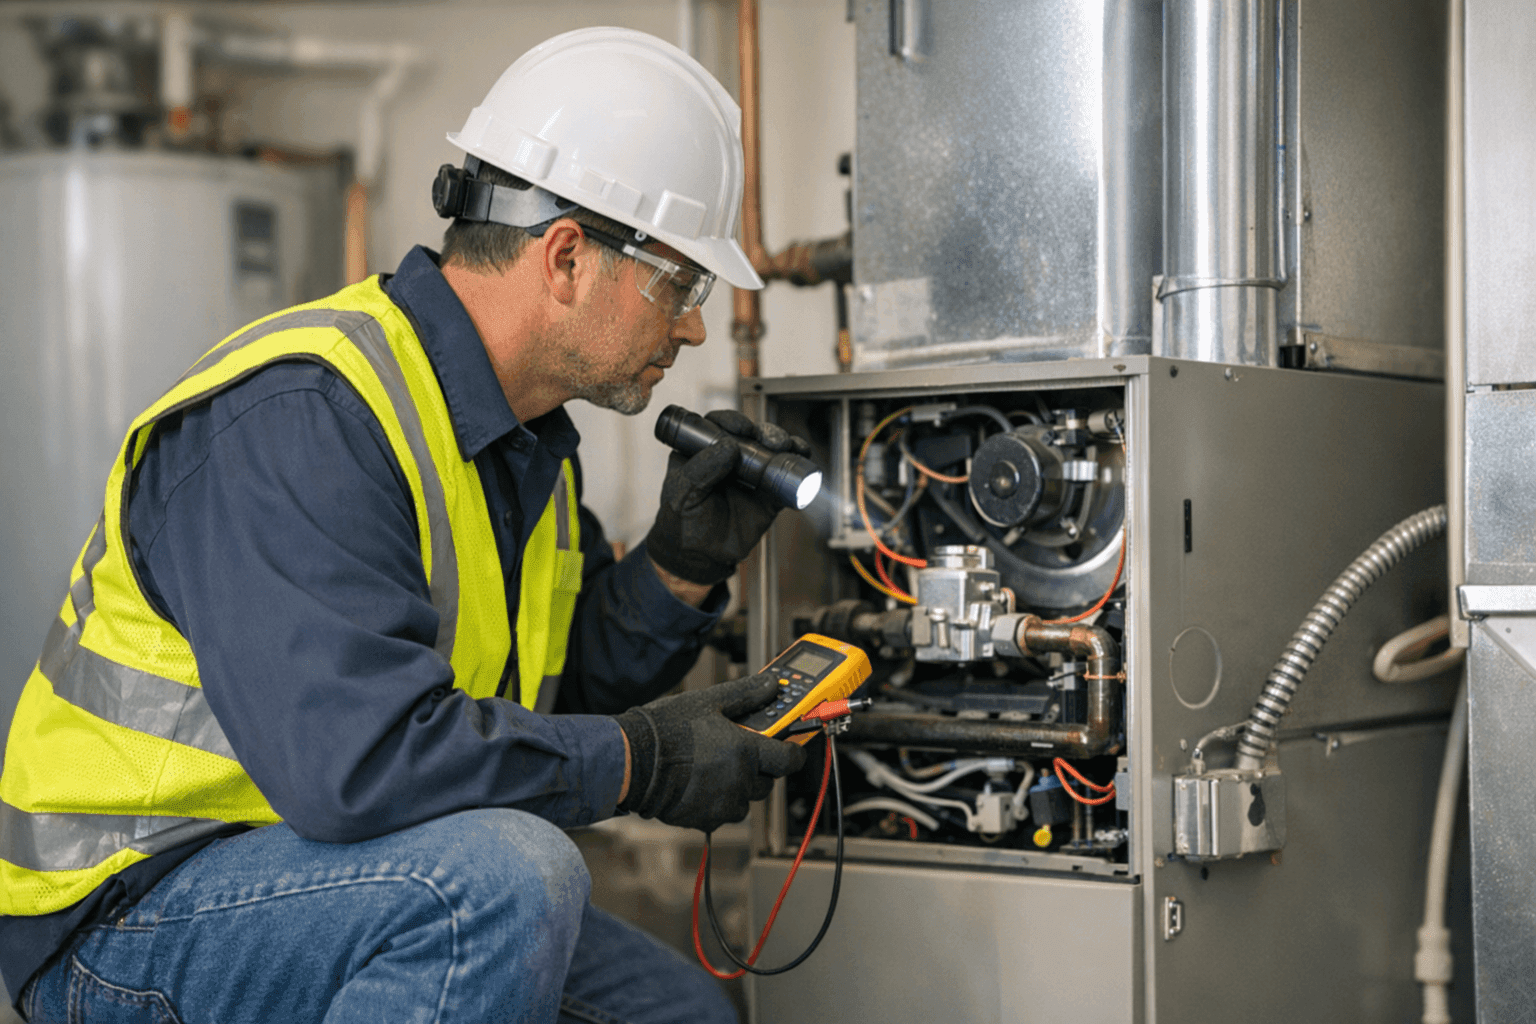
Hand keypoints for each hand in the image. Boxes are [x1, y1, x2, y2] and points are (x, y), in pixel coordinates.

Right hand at [615, 674, 806, 832]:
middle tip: (740, 753)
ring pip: (745, 800)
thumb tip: (772, 684)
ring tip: (715, 769)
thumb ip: (746, 694)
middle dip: (760, 769)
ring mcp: (723, 804)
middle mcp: (739, 781)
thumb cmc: (667, 729)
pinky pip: (722, 813)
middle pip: (767, 782)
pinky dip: (717, 802)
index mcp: (746, 751)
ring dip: (739, 788)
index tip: (790, 748)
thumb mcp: (709, 702)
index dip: (793, 754)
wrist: (634, 760)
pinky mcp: (705, 819)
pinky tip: (699, 784)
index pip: (789, 760)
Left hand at [644, 410, 811, 587]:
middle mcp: (730, 459)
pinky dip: (799, 465)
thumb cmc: (682, 522)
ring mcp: (751, 475)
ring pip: (772, 450)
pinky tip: (803, 458)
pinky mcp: (769, 494)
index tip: (742, 429)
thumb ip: (701, 470)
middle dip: (765, 432)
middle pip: (752, 434)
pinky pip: (787, 476)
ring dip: (784, 443)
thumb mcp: (682, 494)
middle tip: (770, 440)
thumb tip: (727, 446)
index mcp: (703, 452)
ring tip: (788, 447)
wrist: (700, 557)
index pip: (718, 426)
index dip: (733, 422)